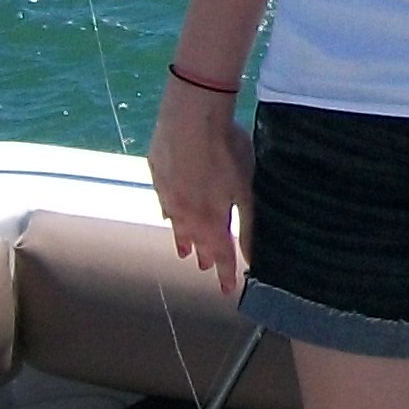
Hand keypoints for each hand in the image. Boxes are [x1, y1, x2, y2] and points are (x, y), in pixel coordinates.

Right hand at [147, 76, 254, 296]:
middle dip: (203, 255)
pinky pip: (164, 201)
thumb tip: (252, 258)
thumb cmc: (225, 150)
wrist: (190, 116)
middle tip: (203, 267)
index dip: (224, 273)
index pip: (220, 254)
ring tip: (184, 251)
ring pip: (176, 223)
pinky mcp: (156, 173)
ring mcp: (168, 193)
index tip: (228, 291)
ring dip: (183, 238)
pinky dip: (169, 212)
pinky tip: (169, 214)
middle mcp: (185, 212)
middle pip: (195, 240)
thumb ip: (247, 224)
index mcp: (210, 219)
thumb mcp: (245, 190)